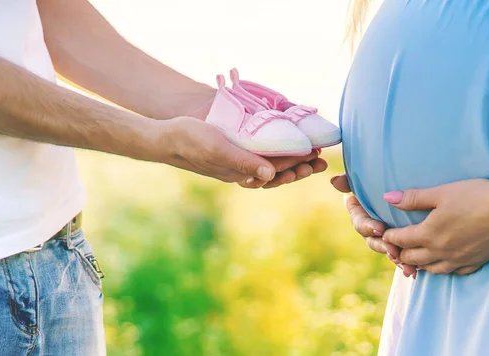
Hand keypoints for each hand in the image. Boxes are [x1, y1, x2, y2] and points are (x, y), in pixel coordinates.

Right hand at [173, 89, 328, 188]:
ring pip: (270, 166)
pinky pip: (260, 156)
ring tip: (310, 155)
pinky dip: (276, 153)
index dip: (297, 162)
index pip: (275, 169)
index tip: (316, 153)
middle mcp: (241, 171)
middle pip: (277, 172)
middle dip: (300, 166)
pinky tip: (284, 146)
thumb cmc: (190, 141)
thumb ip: (243, 161)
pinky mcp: (233, 153)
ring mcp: (237, 163)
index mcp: (240, 173)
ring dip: (291, 160)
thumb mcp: (218, 148)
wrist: (166, 138)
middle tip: (322, 159)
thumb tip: (270, 174)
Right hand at [330, 174, 417, 276]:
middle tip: (392, 249)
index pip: (360, 221)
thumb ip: (351, 180)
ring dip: (392, 257)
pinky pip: (400, 257)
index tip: (379, 228)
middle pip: (372, 240)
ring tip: (402, 262)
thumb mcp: (370, 179)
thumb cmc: (389, 178)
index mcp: (362, 212)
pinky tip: (412, 271)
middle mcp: (371, 226)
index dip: (368, 226)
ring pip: (385, 250)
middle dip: (381, 246)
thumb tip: (333, 181)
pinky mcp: (399, 244)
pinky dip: (405, 265)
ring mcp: (384, 237)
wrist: (418, 186)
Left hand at [382, 179, 488, 275]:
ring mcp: (459, 259)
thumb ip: (413, 198)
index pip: (401, 240)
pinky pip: (455, 272)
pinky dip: (444, 268)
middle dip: (401, 253)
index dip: (390, 237)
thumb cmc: (475, 196)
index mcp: (430, 233)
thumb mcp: (441, 192)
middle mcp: (442, 251)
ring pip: (432, 269)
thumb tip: (387, 198)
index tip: (385, 233)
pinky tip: (444, 263)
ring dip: (420, 264)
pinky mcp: (476, 261)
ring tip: (415, 258)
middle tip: (396, 248)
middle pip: (413, 259)